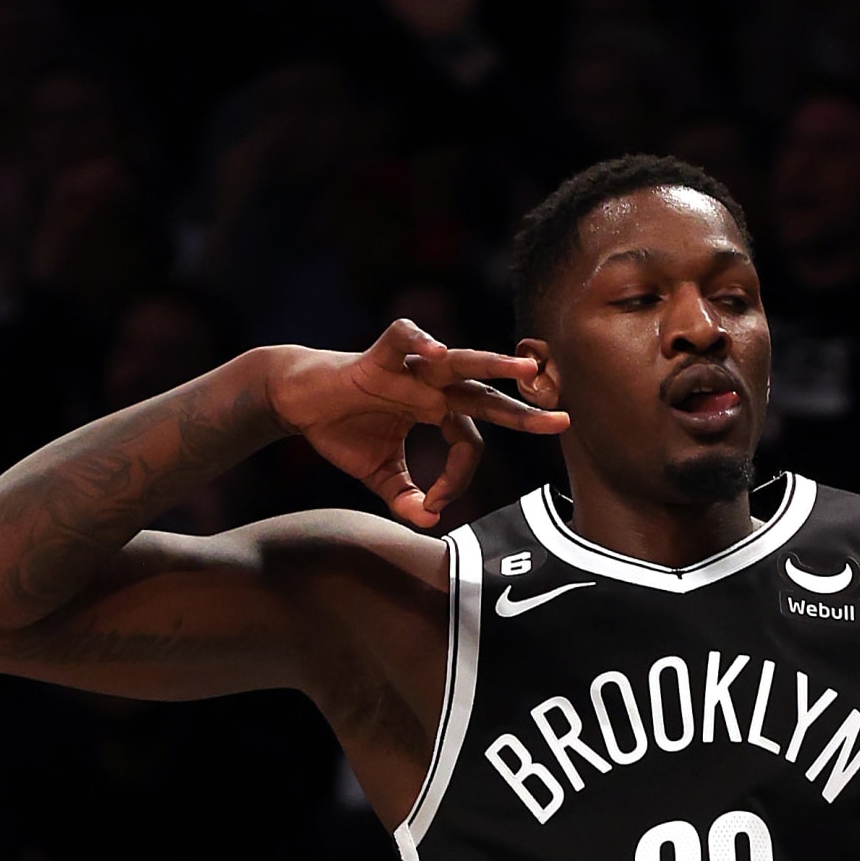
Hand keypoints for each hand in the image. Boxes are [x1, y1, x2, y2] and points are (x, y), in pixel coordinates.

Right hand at [264, 321, 568, 530]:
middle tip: (561, 419)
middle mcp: (433, 387)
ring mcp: (410, 369)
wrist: (298, 401)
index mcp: (438, 411)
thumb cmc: (341, 429)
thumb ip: (404, 497)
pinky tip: (436, 351)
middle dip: (523, 408)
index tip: (437, 502)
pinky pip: (403, 338)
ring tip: (526, 369)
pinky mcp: (378, 356)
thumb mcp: (379, 474)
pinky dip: (419, 341)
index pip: (469, 441)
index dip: (459, 476)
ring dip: (494, 365)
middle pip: (486, 396)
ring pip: (460, 361)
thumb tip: (428, 523)